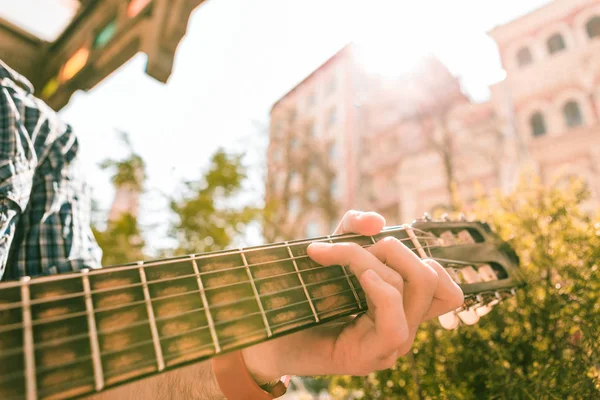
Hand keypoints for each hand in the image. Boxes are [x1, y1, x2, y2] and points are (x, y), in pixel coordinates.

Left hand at [242, 210, 463, 381]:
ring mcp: (390, 345)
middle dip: (393, 248)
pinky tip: (360, 278)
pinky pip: (395, 322)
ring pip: (413, 288)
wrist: (269, 338)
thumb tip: (375, 220)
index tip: (376, 243)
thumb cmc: (302, 297)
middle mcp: (403, 326)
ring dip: (372, 259)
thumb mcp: (331, 255)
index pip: (445, 286)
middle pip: (432, 277)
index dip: (420, 254)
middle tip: (349, 248)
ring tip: (336, 257)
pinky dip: (380, 290)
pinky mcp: (369, 357)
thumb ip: (352, 230)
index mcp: (402, 306)